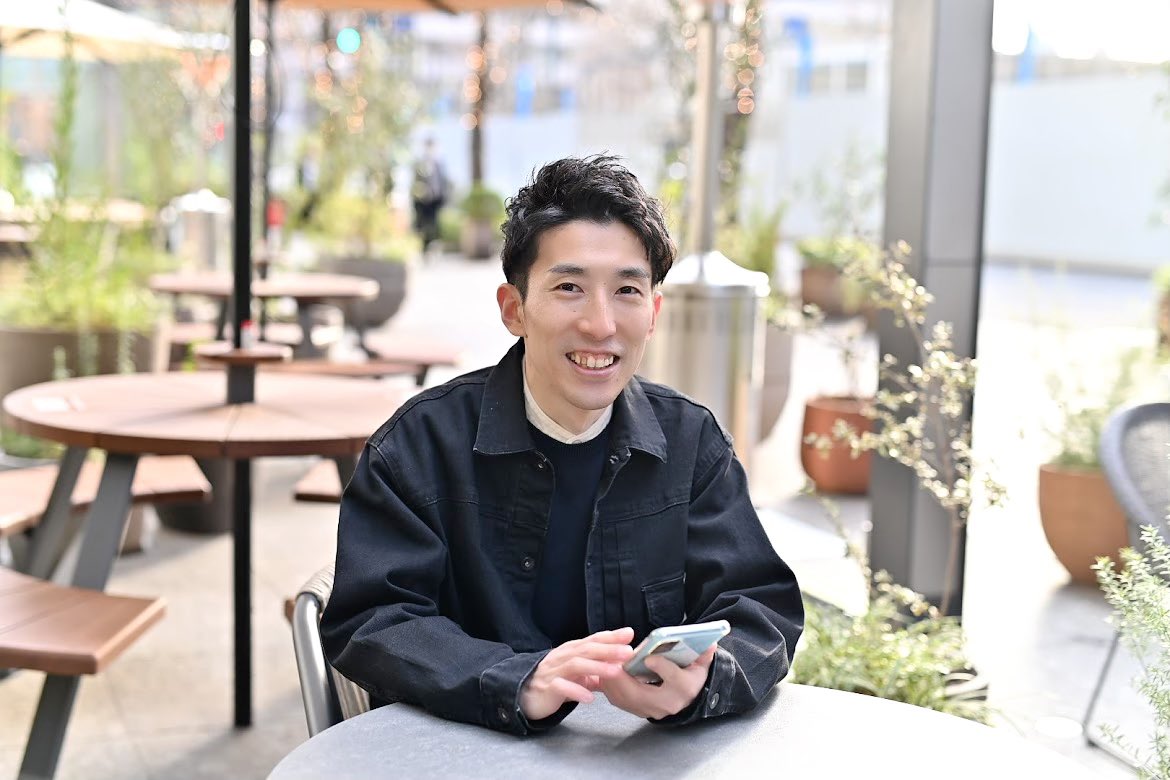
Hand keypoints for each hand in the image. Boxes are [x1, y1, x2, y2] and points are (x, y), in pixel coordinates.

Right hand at [519, 627, 635, 720]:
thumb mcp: (577, 672)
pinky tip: (589, 698)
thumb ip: (595, 668)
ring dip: (597, 668)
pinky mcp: (546, 688)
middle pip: (586, 649)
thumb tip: (620, 665)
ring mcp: (553, 672)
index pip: (592, 640)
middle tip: (628, 651)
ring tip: (616, 672)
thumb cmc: (554, 681)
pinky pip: (561, 688)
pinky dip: (576, 691)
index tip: (629, 633)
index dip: (611, 636)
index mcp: (571, 651)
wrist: (524, 696)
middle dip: (608, 649)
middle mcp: (562, 657)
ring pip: (575, 665)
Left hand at [600, 645, 715, 719]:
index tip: (650, 657)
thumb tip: (710, 643)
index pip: (675, 680)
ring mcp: (650, 710)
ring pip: (626, 699)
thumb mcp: (700, 665)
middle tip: (614, 659)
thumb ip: (704, 654)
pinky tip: (604, 672)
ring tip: (604, 663)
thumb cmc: (690, 677)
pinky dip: (609, 686)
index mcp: (684, 689)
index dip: (663, 668)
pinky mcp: (637, 710)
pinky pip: (619, 700)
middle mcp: (666, 704)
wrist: (686, 699)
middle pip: (641, 694)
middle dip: (624, 677)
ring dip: (613, 681)